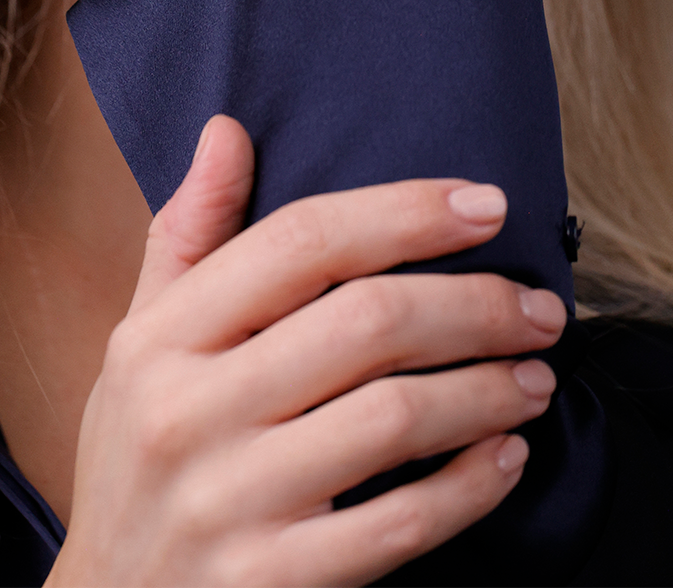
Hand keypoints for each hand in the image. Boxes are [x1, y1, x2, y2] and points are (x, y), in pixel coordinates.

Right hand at [48, 117, 564, 587]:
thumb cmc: (134, 463)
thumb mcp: (136, 345)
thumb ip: (188, 236)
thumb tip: (229, 130)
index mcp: (160, 338)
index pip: (300, 242)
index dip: (404, 212)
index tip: (486, 206)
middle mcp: (189, 412)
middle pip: (365, 323)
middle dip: (473, 304)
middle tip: (538, 306)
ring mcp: (231, 503)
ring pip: (394, 419)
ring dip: (486, 390)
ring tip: (535, 375)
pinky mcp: (271, 584)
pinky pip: (398, 526)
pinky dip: (468, 487)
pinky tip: (506, 458)